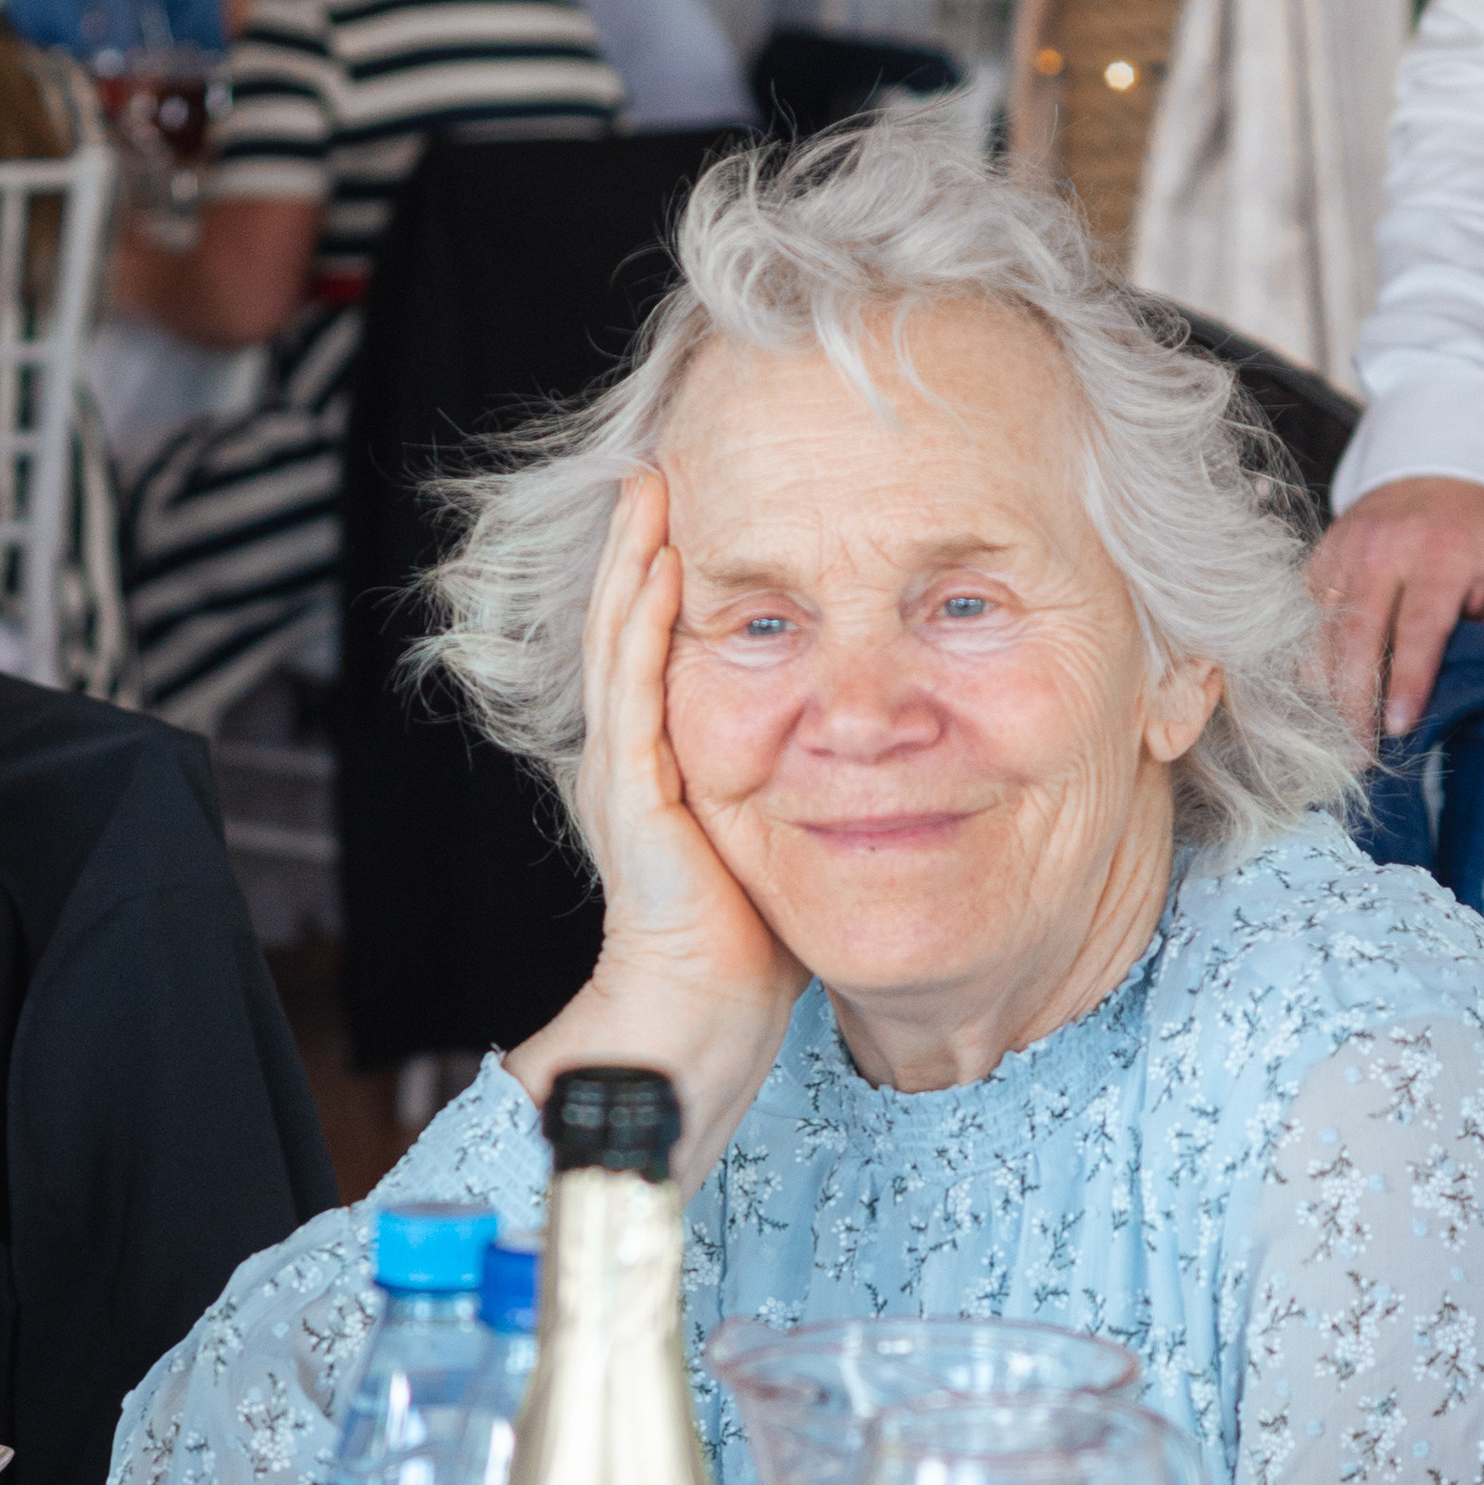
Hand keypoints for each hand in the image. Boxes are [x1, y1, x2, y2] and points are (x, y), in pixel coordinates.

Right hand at [507, 471, 802, 1197]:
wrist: (701, 1017)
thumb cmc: (749, 948)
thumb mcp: (782, 836)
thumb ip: (800, 783)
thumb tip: (862, 745)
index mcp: (662, 765)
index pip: (659, 649)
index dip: (669, 580)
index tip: (698, 512)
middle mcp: (630, 758)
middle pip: (629, 625)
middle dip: (644, 545)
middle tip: (659, 468)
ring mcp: (624, 772)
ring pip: (620, 640)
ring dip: (637, 560)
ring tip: (651, 490)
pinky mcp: (632, 793)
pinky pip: (634, 689)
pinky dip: (645, 623)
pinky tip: (662, 568)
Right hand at [1306, 474, 1483, 742]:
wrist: (1436, 470)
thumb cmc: (1481, 534)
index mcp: (1441, 553)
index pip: (1417, 629)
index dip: (1406, 683)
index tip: (1398, 729)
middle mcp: (1384, 549)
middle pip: (1356, 640)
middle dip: (1355, 705)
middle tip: (1360, 755)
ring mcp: (1343, 552)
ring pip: (1322, 637)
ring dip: (1330, 693)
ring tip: (1343, 737)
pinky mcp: (1318, 559)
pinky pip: (1308, 623)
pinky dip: (1317, 663)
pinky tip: (1334, 692)